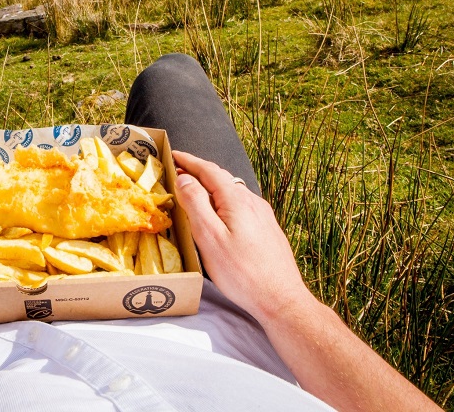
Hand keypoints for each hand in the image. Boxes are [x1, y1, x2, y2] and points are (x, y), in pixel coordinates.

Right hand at [172, 151, 311, 322]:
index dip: (189, 161)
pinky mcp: (267, 229)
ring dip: (210, 188)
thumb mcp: (209, 237)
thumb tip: (185, 179)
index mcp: (236, 200)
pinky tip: (218, 216)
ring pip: (232, 193)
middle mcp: (252, 202)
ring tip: (193, 194)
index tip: (173, 154)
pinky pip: (240, 206)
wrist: (281, 299)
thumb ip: (196, 204)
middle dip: (198, 173)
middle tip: (177, 173)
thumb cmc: (241, 272)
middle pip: (222, 179)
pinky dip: (222, 202)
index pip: (209, 170)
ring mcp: (262, 215)